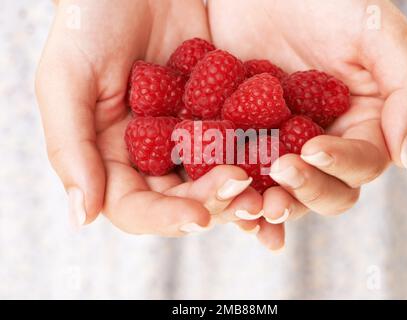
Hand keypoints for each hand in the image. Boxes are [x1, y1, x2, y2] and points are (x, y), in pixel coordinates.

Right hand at [36, 0, 260, 234]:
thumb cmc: (91, 21)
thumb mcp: (67, 80)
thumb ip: (70, 149)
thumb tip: (80, 218)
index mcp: (111, 158)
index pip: (135, 207)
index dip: (165, 218)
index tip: (198, 217)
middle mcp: (151, 156)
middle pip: (182, 198)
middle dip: (213, 201)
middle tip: (244, 193)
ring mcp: (187, 136)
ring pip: (215, 176)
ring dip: (242, 189)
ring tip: (267, 190)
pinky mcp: (219, 114)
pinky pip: (240, 140)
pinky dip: (259, 154)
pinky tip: (282, 162)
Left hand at [209, 0, 406, 246]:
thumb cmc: (324, 1)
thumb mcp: (377, 33)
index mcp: (361, 124)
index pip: (361, 162)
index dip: (339, 164)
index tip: (311, 148)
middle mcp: (325, 143)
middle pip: (325, 189)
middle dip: (305, 190)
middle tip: (280, 173)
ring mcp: (282, 146)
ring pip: (283, 192)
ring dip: (269, 205)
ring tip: (250, 205)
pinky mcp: (245, 141)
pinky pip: (243, 175)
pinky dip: (236, 194)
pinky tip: (222, 198)